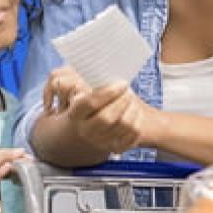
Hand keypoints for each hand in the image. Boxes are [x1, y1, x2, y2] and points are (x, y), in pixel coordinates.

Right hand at [43, 67, 160, 153]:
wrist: (99, 124)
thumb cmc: (97, 101)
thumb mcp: (89, 91)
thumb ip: (94, 83)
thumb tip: (104, 64)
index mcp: (75, 114)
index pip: (89, 103)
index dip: (108, 92)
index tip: (122, 82)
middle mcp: (85, 130)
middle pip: (106, 118)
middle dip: (121, 101)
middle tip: (128, 90)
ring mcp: (100, 141)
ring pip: (121, 126)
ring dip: (131, 109)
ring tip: (131, 99)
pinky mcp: (115, 148)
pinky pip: (132, 135)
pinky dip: (137, 121)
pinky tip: (135, 111)